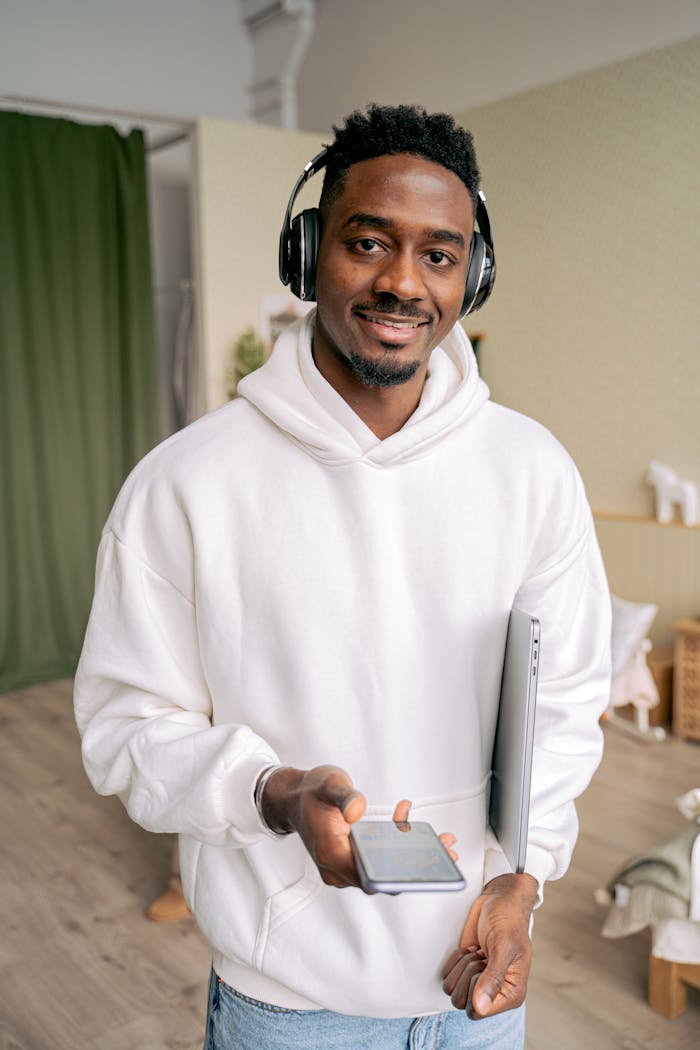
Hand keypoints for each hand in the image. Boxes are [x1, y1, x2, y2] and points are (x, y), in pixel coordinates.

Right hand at [261, 772, 458, 891]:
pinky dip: (397, 845)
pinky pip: (379, 861)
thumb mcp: (328, 784)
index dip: (401, 875)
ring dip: (411, 856)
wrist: (293, 797)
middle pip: (382, 878)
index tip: (428, 864)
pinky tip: (408, 820)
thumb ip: (344, 797)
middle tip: (446, 849)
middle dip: (417, 865)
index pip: (371, 877)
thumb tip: (358, 811)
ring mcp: (344, 866)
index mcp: (331, 854)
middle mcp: (338, 868)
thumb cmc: (311, 791)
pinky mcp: (352, 859)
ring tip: (441, 840)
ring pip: (384, 871)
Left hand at [441, 872, 536, 1017]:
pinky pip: (447, 976)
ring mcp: (479, 982)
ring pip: (452, 990)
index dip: (475, 989)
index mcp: (511, 994)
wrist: (500, 901)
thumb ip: (493, 978)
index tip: (484, 967)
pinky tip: (470, 949)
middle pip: (462, 1002)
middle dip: (467, 974)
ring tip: (478, 952)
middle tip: (482, 956)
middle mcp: (495, 992)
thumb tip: (481, 1007)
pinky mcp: (466, 970)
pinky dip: (455, 960)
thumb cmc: (509, 921)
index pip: (480, 1011)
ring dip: (462, 966)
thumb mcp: (503, 947)